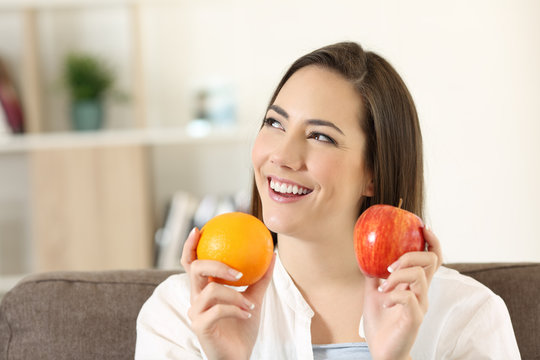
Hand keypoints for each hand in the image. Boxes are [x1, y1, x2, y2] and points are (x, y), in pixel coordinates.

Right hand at [181, 228, 275, 359]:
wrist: (238, 356)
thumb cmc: (243, 328)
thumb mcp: (254, 299)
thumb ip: (260, 279)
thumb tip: (272, 255)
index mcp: (204, 289)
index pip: (191, 264)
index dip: (190, 246)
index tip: (198, 230)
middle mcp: (196, 298)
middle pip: (195, 269)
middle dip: (215, 263)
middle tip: (237, 270)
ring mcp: (195, 312)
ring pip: (211, 289)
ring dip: (235, 295)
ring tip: (250, 304)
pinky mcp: (199, 326)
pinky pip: (217, 309)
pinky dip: (235, 309)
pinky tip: (247, 314)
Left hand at [362, 226, 442, 359]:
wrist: (381, 350)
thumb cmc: (380, 323)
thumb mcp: (372, 292)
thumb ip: (373, 274)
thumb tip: (364, 254)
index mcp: (415, 285)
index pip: (432, 258)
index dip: (432, 241)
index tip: (421, 227)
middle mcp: (422, 293)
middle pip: (431, 261)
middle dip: (410, 255)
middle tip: (391, 266)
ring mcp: (420, 305)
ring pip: (419, 276)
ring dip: (397, 276)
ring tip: (384, 286)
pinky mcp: (415, 319)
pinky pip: (409, 298)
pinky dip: (394, 295)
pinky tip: (385, 301)